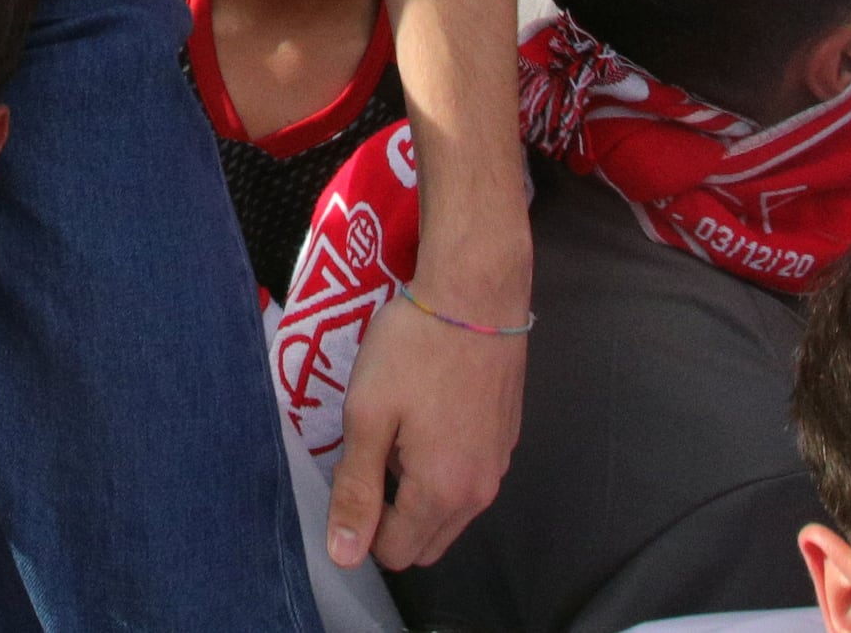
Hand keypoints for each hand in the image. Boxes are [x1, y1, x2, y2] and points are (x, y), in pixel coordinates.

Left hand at [328, 275, 522, 571]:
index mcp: (442, 493)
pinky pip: (468, 481)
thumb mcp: (368, 415)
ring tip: (396, 434)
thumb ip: (355, 491)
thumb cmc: (413, 349)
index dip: (362, 526)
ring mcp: (498, 466)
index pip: (396, 553)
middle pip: (426, 542)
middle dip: (391, 519)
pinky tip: (427, 418)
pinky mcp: (506, 440)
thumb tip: (345, 556)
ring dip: (417, 496)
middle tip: (369, 457)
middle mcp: (479, 493)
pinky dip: (443, 471)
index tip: (350, 475)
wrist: (475, 293)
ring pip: (449, 515)